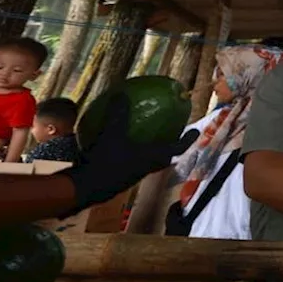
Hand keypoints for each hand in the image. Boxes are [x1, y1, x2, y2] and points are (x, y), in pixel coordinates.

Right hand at [65, 93, 198, 212]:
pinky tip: (119, 144)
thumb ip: (118, 114)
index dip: (187, 139)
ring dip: (152, 150)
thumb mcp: (112, 133)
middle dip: (171, 145)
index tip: (196, 130)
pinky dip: (131, 153)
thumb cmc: (107, 161)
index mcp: (153, 157)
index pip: (178, 148)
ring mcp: (134, 174)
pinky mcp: (120, 177)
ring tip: (149, 137)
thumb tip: (121, 93)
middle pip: (165, 156)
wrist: (87, 188)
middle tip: (173, 133)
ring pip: (149, 161)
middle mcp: (147, 167)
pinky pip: (132, 163)